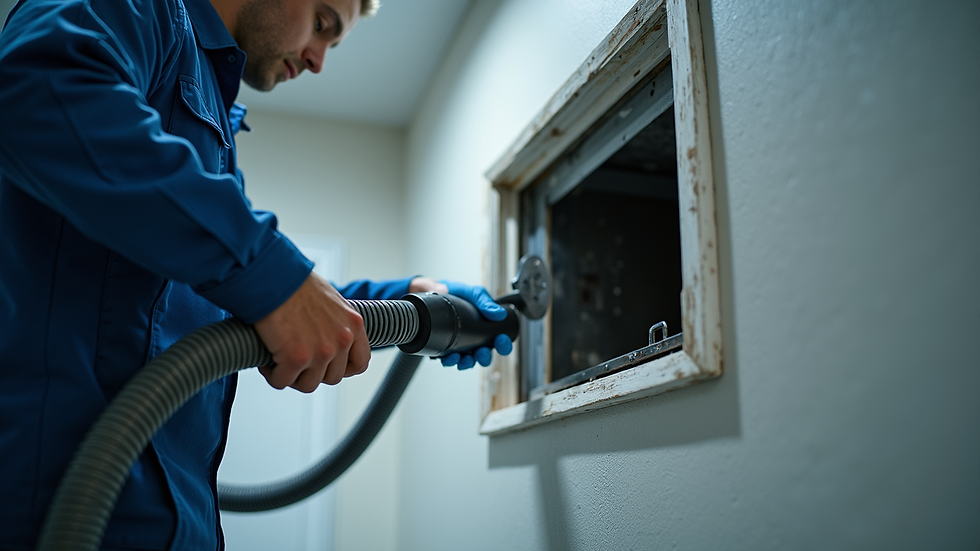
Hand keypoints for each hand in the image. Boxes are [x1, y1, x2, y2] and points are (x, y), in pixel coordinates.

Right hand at [254, 272, 369, 391]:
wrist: (274, 276)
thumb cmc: (296, 283)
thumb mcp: (331, 302)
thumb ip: (336, 323)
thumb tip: (327, 339)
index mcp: (353, 325)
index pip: (360, 362)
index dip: (343, 369)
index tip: (328, 367)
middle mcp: (342, 340)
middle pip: (332, 378)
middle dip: (312, 372)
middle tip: (296, 362)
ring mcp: (321, 351)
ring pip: (307, 384)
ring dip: (292, 376)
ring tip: (280, 361)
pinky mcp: (296, 358)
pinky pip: (282, 381)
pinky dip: (272, 375)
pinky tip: (267, 362)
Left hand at [409, 277, 513, 369]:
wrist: (427, 291)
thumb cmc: (451, 290)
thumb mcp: (470, 291)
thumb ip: (483, 300)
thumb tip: (498, 313)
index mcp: (483, 323)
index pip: (498, 338)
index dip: (503, 344)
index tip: (501, 342)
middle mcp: (472, 336)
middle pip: (484, 353)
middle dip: (485, 357)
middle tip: (482, 353)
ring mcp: (459, 342)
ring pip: (468, 360)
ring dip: (468, 362)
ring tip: (465, 359)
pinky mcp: (444, 345)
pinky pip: (449, 358)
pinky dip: (451, 360)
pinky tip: (449, 357)